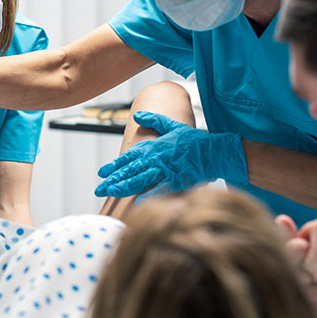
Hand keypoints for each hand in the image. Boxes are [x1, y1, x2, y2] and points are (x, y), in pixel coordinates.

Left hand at [94, 111, 247, 197]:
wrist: (217, 150)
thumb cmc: (195, 141)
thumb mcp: (174, 126)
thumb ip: (154, 121)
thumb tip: (138, 115)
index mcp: (155, 146)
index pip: (130, 156)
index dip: (115, 165)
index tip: (102, 173)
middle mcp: (158, 157)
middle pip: (131, 169)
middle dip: (113, 179)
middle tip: (99, 188)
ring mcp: (168, 168)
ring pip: (142, 178)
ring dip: (125, 186)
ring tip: (111, 193)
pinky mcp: (180, 179)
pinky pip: (162, 189)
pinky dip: (150, 195)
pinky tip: (138, 202)